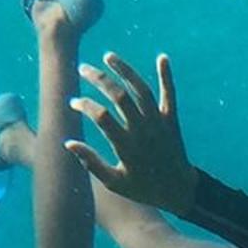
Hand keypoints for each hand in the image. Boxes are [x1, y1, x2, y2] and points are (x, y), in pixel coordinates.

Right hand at [62, 52, 197, 215]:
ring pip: (141, 90)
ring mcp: (159, 123)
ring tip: (108, 56)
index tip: (73, 103)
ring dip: (125, 70)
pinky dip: (166, 75)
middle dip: (99, 79)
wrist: (179, 190)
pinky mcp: (172, 120)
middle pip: (119, 96)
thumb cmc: (143, 188)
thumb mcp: (114, 183)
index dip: (84, 106)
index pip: (101, 117)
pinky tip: (162, 57)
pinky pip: (170, 94)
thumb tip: (68, 143)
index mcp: (126, 146)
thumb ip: (91, 162)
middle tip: (83, 69)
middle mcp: (143, 130)